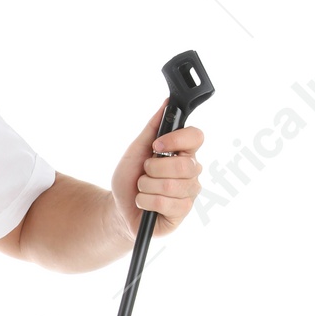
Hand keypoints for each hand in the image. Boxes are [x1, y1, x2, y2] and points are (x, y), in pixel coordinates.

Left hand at [110, 103, 204, 238]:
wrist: (119, 208)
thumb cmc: (130, 178)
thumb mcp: (136, 150)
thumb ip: (152, 127)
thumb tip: (166, 104)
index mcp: (183, 152)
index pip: (196, 137)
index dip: (176, 139)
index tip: (156, 145)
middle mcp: (191, 171)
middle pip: (183, 165)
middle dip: (153, 169)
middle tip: (145, 173)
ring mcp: (189, 192)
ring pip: (171, 185)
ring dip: (146, 187)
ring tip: (143, 189)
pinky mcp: (182, 211)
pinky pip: (166, 203)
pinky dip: (147, 202)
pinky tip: (145, 203)